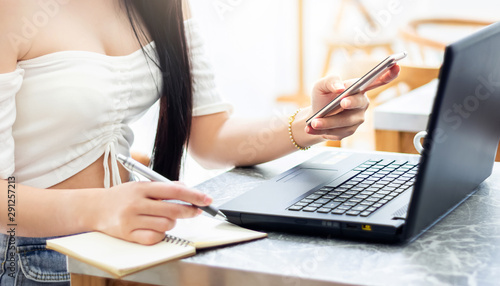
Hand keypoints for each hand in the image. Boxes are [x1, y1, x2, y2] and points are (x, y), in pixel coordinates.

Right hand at [90, 182, 211, 244]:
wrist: (94, 208)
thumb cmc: (121, 196)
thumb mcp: (140, 185)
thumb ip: (163, 187)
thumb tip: (186, 188)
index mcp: (142, 187)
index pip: (174, 191)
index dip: (194, 196)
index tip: (207, 199)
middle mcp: (136, 203)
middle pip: (173, 210)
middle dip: (189, 211)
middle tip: (196, 211)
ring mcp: (131, 220)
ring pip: (166, 225)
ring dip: (171, 223)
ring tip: (166, 218)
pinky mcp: (128, 234)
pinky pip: (154, 238)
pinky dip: (160, 234)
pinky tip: (156, 228)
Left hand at [306, 65, 399, 140]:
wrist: (313, 117)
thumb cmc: (322, 98)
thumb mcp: (320, 86)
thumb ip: (329, 81)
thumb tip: (339, 87)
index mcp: (358, 87)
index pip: (376, 81)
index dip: (388, 74)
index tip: (396, 66)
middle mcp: (362, 103)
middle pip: (359, 103)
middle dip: (351, 102)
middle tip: (342, 102)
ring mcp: (357, 119)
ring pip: (346, 122)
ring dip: (328, 122)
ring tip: (313, 122)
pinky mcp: (349, 131)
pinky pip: (338, 133)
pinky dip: (323, 131)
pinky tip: (312, 130)